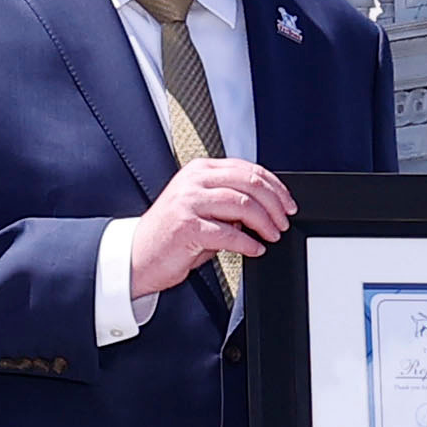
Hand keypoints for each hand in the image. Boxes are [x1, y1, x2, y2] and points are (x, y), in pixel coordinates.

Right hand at [118, 157, 295, 304]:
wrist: (138, 256)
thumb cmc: (171, 235)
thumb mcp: (202, 208)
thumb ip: (230, 201)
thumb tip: (266, 207)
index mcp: (200, 170)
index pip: (248, 169)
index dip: (275, 187)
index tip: (288, 203)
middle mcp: (194, 181)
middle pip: (250, 182)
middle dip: (275, 204)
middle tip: (284, 222)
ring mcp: (189, 201)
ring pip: (243, 204)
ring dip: (265, 223)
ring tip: (271, 236)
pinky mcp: (187, 226)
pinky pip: (229, 233)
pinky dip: (248, 243)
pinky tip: (255, 249)